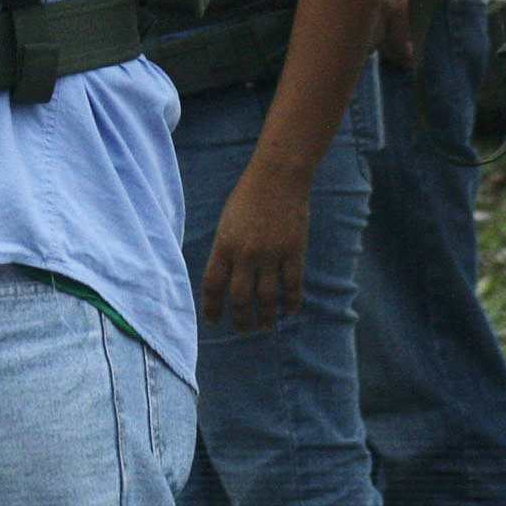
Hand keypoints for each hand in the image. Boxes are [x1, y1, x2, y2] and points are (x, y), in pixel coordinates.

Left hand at [198, 162, 311, 334]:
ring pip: (267, 299)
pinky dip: (291, 303)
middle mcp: (246, 254)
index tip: (214, 321)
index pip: (213, 286)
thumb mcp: (226, 223)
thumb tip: (223, 282)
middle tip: (243, 329)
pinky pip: (292, 287)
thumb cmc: (248, 197)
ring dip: (266, 318)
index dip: (212, 308)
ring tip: (265, 327)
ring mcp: (271, 254)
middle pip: (240, 299)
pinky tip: (289, 312)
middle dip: (241, 320)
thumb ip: (225, 251)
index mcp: (224, 245)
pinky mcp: (294, 252)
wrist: (278, 177)